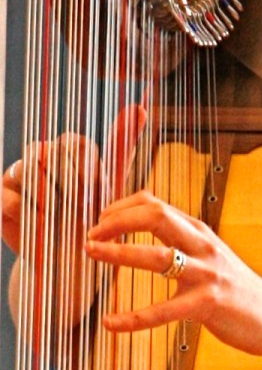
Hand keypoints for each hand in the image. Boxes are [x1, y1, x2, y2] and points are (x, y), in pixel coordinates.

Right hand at [2, 134, 106, 326]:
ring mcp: (20, 177)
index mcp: (69, 153)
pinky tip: (41, 224)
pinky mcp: (3, 199)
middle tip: (78, 202)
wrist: (71, 262)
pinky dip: (27, 211)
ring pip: (26, 167)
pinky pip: (7, 196)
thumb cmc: (94, 219)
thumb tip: (140, 107)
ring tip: (60, 213)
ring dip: (47, 193)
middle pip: (48, 150)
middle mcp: (43, 159)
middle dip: (66, 178)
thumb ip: (122, 146)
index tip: (94, 185)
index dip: (84, 163)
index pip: (73, 142)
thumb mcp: (113, 184)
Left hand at [85, 190, 261, 356]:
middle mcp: (201, 244)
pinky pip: (164, 311)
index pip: (155, 203)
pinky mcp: (207, 305)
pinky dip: (133, 318)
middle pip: (155, 215)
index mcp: (198, 230)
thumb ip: (181, 237)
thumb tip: (147, 217)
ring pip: (156, 257)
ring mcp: (206, 273)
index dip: (122, 207)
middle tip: (89, 235)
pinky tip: (110, 323)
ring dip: (119, 253)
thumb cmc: (235, 286)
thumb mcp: (209, 252)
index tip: (99, 221)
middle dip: (117, 221)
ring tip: (91, 253)